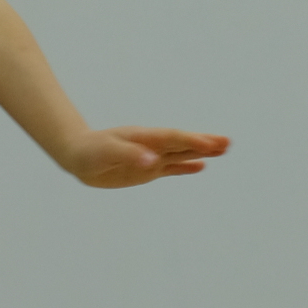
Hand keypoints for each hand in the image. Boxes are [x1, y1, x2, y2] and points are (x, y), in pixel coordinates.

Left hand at [60, 126, 229, 188]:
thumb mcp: (108, 152)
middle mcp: (152, 146)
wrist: (79, 156)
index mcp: (145, 137)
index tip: (211, 143)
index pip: (173, 138)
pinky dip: (186, 167)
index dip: (192, 140)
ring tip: (224, 149)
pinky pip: (171, 168)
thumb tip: (152, 161)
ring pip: (182, 154)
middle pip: (183, 143)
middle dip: (205, 142)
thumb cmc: (91, 151)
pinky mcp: (148, 170)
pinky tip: (201, 166)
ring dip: (202, 152)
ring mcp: (152, 157)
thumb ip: (131, 155)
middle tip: (228, 142)